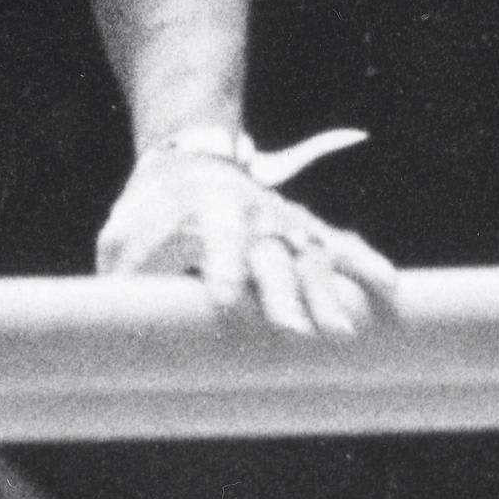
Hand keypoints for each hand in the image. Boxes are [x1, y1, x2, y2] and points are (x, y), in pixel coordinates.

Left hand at [95, 128, 394, 335]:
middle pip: (268, 256)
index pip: (213, 244)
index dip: (221, 271)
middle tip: (295, 333)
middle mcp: (247, 218)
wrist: (186, 161)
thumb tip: (109, 336)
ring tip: (343, 332)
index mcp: (201, 216)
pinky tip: (388, 290)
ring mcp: (280, 222)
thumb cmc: (148, 216)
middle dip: (282, 293)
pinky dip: (364, 264)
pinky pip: (339, 244)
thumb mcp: (121, 239)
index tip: (226, 301)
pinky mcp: (303, 229)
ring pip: (308, 255)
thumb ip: (123, 281)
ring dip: (327, 291)